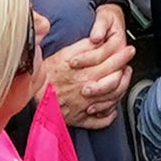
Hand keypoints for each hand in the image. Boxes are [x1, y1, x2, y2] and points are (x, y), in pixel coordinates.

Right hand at [45, 7, 130, 124]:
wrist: (31, 94)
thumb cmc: (45, 73)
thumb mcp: (64, 53)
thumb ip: (83, 46)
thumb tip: (98, 40)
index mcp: (85, 72)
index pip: (110, 62)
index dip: (121, 54)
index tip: (128, 49)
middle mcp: (88, 89)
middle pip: (114, 78)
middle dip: (125, 68)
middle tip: (129, 62)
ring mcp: (85, 106)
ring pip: (112, 98)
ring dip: (121, 88)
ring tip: (124, 79)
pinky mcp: (80, 119)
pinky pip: (100, 120)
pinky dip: (108, 115)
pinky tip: (111, 110)